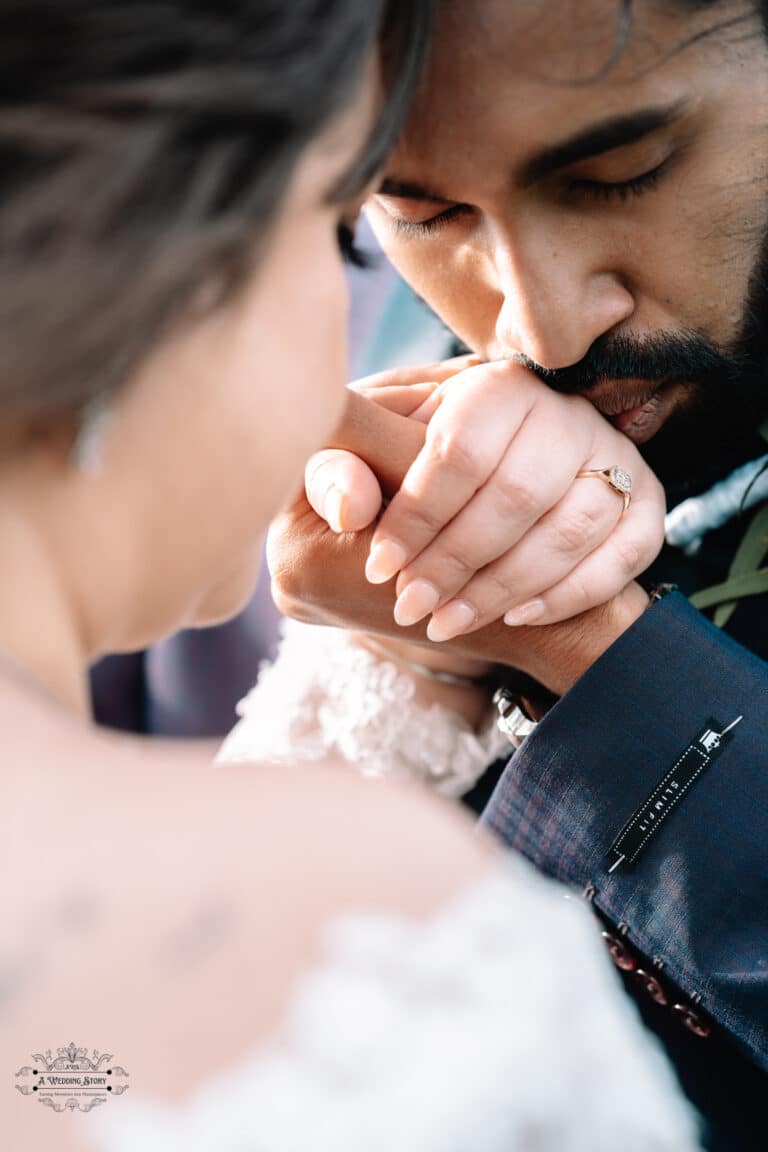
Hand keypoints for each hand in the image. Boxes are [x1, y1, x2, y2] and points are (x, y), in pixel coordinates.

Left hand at [269, 388, 649, 696]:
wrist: (481, 479)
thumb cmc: (409, 463)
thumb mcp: (361, 455)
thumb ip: (338, 470)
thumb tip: (349, 506)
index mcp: (493, 386)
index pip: (461, 451)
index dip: (418, 516)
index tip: (381, 566)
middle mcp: (563, 412)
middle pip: (519, 494)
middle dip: (457, 562)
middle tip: (412, 605)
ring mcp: (613, 455)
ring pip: (573, 528)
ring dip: (506, 588)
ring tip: (448, 622)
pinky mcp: (644, 500)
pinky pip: (628, 553)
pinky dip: (572, 592)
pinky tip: (517, 617)